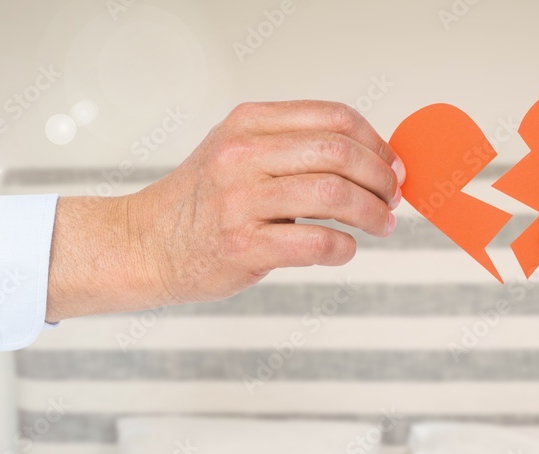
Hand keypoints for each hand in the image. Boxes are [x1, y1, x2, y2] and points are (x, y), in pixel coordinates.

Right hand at [46, 100, 404, 320]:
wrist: (145, 244)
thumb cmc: (201, 203)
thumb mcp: (237, 152)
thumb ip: (292, 147)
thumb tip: (368, 158)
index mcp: (247, 123)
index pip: (333, 118)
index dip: (376, 142)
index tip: (391, 165)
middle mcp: (243, 155)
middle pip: (339, 153)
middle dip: (381, 177)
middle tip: (393, 197)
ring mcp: (241, 201)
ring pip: (334, 196)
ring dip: (373, 213)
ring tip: (382, 225)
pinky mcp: (243, 245)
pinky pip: (317, 243)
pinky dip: (344, 248)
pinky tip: (345, 250)